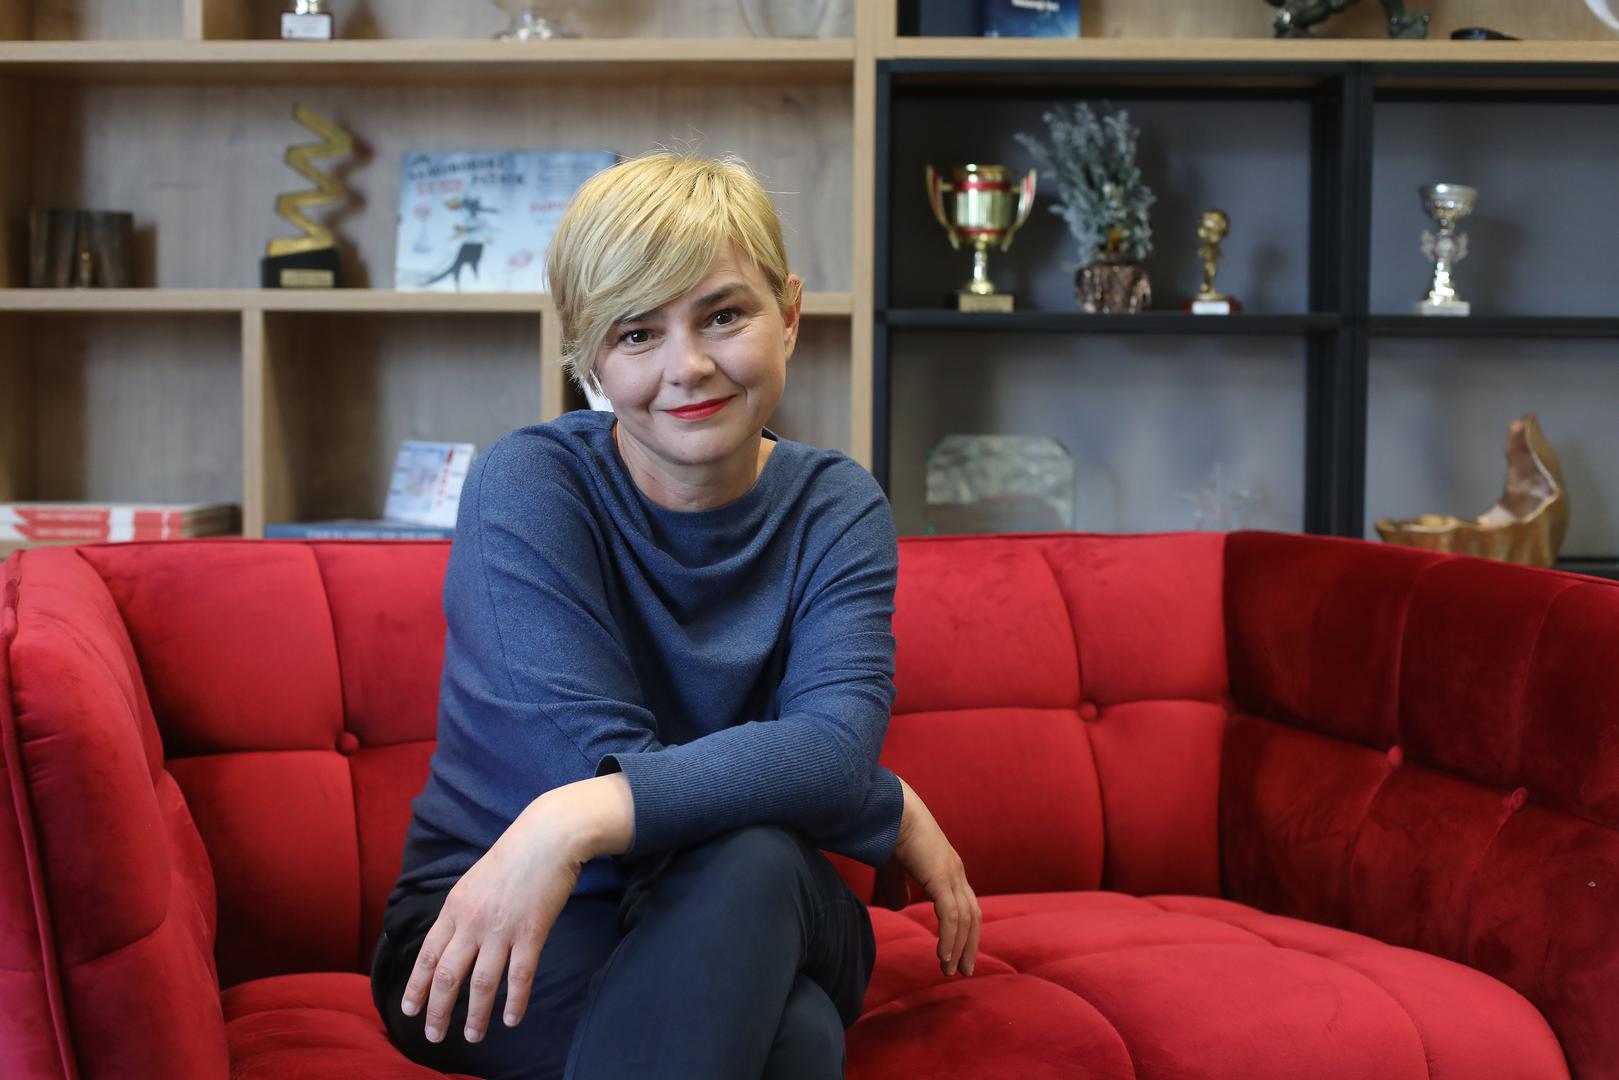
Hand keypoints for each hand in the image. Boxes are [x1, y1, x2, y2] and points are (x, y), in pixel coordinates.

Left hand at [399, 774, 633, 1044]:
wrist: (548, 836)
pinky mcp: (531, 932)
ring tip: (472, 1036)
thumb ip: (462, 912)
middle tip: (434, 1036)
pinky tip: (511, 1019)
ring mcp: (501, 929)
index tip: (409, 1010)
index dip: (416, 986)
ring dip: (475, 1015)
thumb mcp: (473, 882)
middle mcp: (472, 922)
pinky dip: (514, 1001)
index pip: (428, 956)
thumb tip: (453, 940)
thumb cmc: (514, 855)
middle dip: (438, 1011)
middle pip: (448, 976)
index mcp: (454, 908)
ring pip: (481, 983)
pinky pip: (520, 975)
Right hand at [887, 776, 980, 976]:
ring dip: (959, 948)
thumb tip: (900, 906)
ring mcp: (951, 874)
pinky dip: (949, 939)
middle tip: (963, 971)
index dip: (964, 931)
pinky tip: (943, 957)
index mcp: (947, 867)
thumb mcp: (893, 866)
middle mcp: (955, 871)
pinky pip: (951, 917)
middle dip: (969, 945)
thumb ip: (897, 886)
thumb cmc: (887, 831)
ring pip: (964, 920)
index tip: (958, 954)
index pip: (965, 905)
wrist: (887, 807)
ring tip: (950, 971)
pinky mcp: (941, 877)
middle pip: (972, 916)